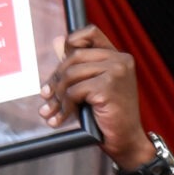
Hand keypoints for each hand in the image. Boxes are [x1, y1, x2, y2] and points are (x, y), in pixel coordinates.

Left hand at [40, 26, 152, 170]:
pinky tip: (65, 116)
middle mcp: (119, 60)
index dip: (70, 42)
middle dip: (56, 78)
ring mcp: (115, 71)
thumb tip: (57, 43)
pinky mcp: (108, 86)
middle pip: (74, 56)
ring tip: (54, 111)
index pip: (90, 33)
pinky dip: (66, 105)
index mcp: (118, 57)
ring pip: (71, 74)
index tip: (59, 64)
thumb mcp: (96, 87)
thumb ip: (80, 68)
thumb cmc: (111, 118)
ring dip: (58, 95)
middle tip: (46, 96)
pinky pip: (75, 90)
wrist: (127, 141)